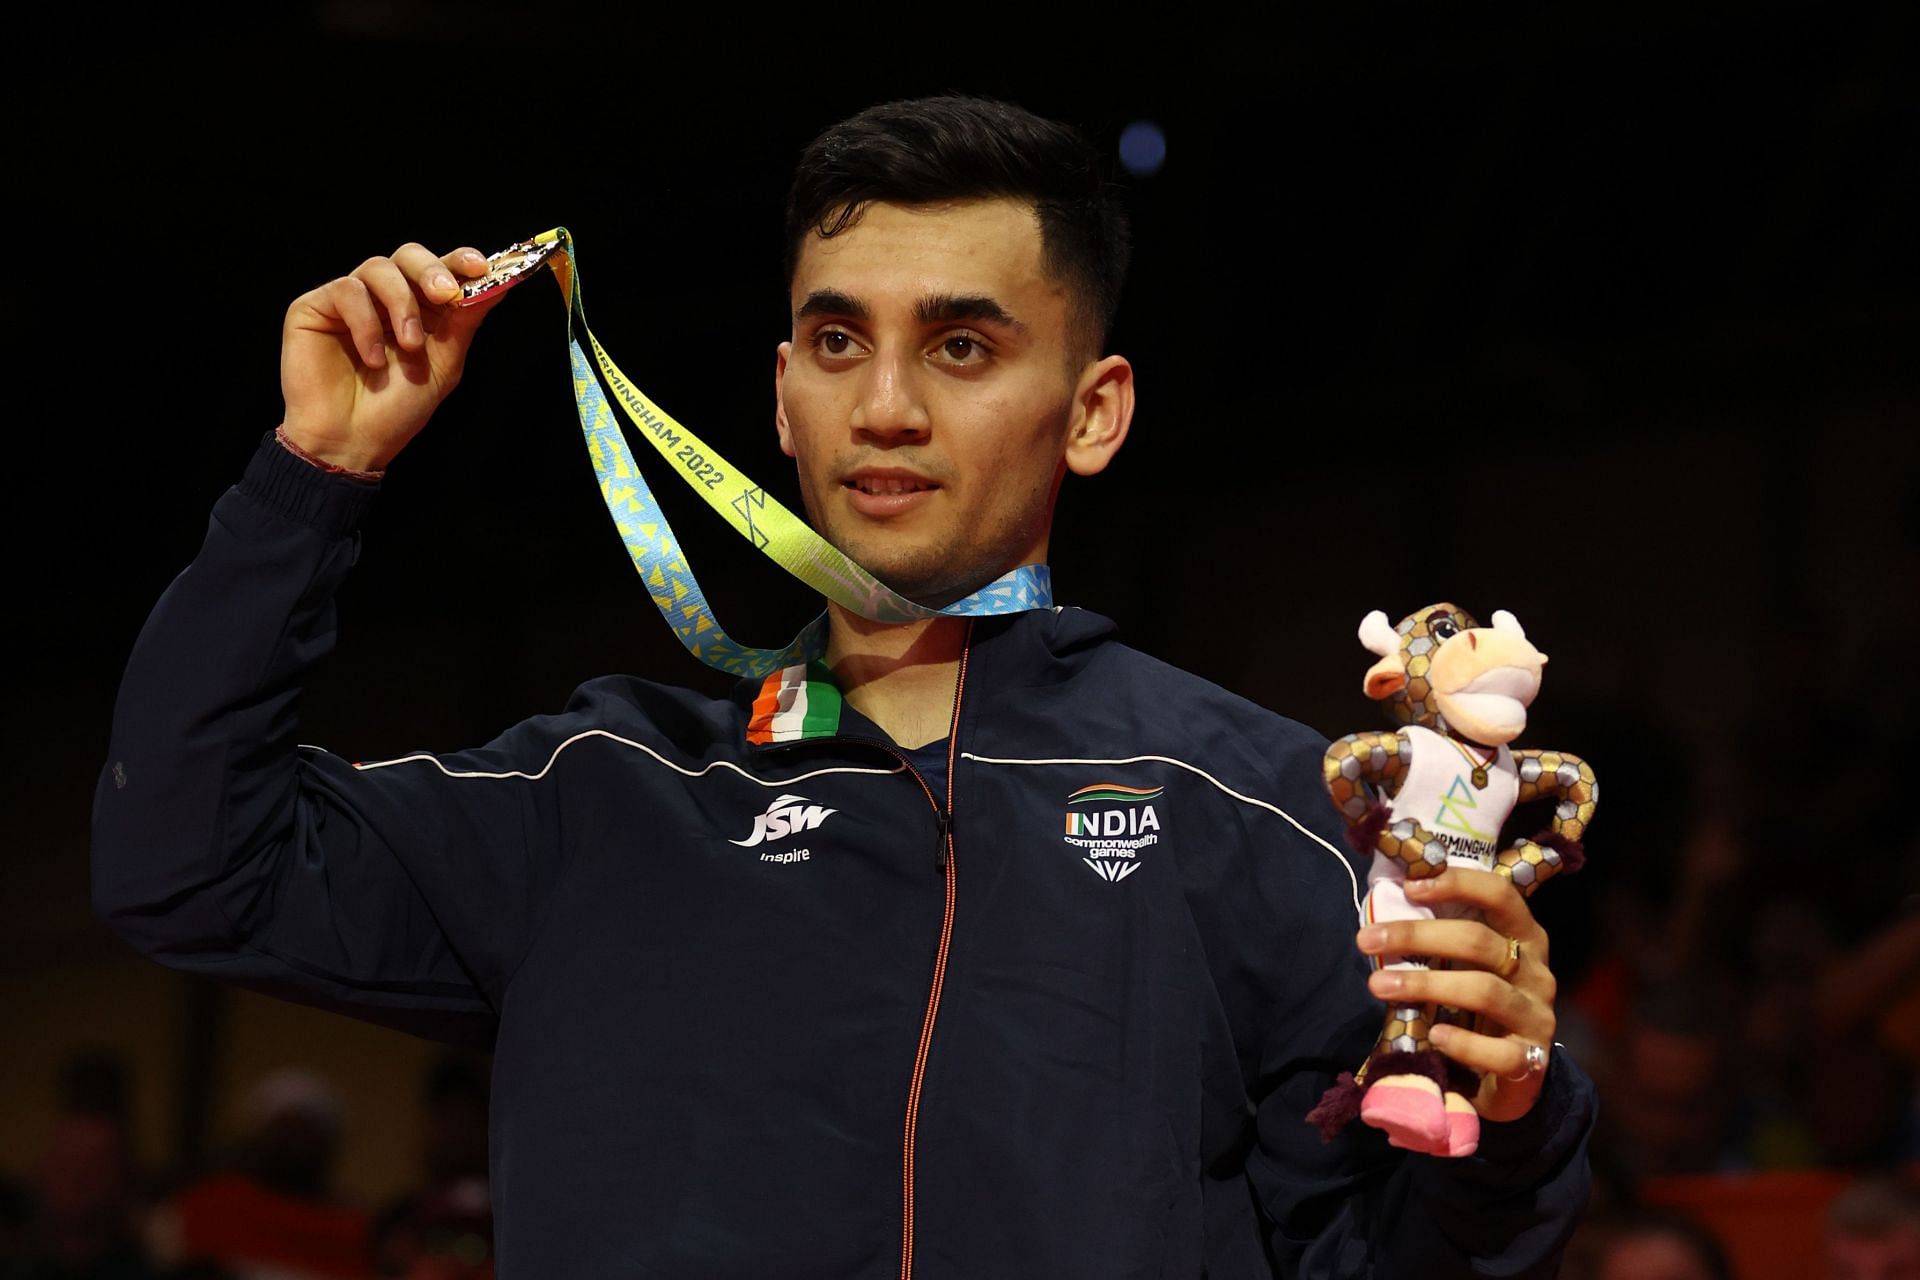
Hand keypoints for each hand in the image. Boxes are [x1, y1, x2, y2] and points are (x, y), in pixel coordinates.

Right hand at [280, 243, 505, 470]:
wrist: (353, 441)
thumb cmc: (396, 409)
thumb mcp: (444, 364)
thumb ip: (465, 322)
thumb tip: (498, 285)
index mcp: (419, 309)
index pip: (440, 269)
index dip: (459, 260)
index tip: (479, 267)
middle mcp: (384, 298)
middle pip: (408, 255)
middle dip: (431, 271)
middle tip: (445, 294)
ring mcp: (350, 300)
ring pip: (378, 267)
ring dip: (402, 304)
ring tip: (409, 346)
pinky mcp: (315, 306)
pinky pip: (347, 290)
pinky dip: (366, 323)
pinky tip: (373, 358)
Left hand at [1356, 867, 1556, 1122]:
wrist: (1513, 1073)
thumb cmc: (1479, 1005)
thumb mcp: (1468, 964)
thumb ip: (1443, 936)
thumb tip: (1385, 906)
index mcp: (1523, 936)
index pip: (1500, 894)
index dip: (1458, 884)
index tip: (1409, 887)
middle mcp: (1535, 970)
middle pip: (1479, 941)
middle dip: (1417, 936)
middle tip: (1366, 939)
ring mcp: (1536, 1015)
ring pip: (1484, 991)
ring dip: (1426, 985)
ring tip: (1378, 985)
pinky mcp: (1532, 1059)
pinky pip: (1500, 1051)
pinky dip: (1464, 1043)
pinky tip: (1434, 1036)